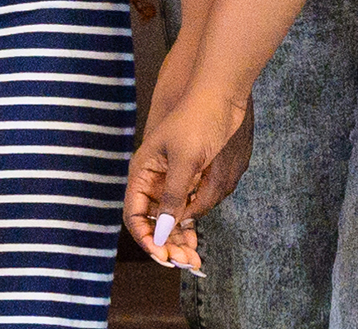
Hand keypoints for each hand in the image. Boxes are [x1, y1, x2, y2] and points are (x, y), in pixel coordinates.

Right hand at [124, 86, 253, 257]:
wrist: (222, 95)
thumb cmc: (199, 120)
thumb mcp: (185, 161)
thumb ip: (173, 197)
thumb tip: (164, 232)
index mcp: (143, 172)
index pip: (135, 214)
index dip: (147, 238)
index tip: (163, 256)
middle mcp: (154, 179)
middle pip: (153, 221)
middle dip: (166, 244)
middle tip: (185, 262)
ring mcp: (172, 180)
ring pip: (170, 218)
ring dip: (179, 239)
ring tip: (193, 259)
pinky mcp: (190, 179)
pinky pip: (185, 208)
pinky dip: (190, 225)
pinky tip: (196, 241)